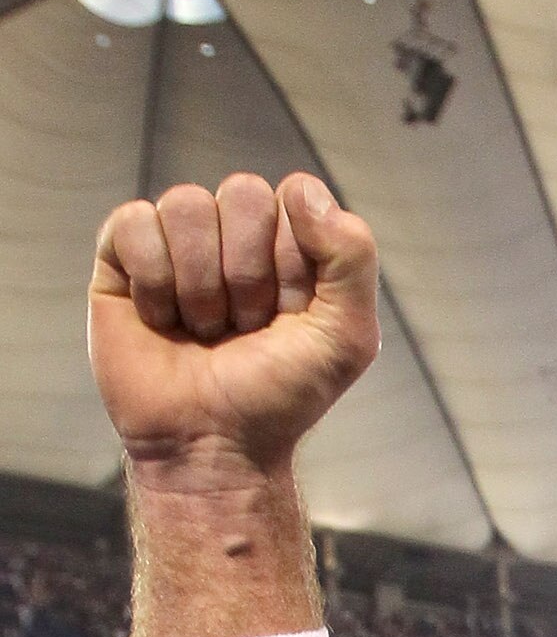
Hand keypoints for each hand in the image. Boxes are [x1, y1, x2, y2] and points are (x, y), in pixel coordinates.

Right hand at [89, 172, 379, 491]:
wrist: (214, 447)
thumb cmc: (280, 398)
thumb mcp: (346, 338)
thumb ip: (353, 258)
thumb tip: (303, 189)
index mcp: (289, 245)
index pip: (293, 200)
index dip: (293, 261)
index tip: (289, 315)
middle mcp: (233, 236)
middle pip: (241, 194)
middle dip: (248, 274)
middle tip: (244, 327)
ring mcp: (178, 244)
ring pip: (186, 205)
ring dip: (201, 284)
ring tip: (204, 331)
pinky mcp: (123, 259)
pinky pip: (135, 224)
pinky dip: (154, 282)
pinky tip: (161, 321)